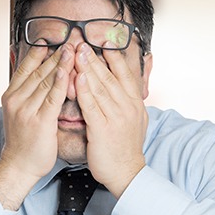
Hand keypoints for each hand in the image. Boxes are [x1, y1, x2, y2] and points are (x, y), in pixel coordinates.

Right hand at [0, 43, 74, 209]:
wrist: (18, 166)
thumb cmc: (24, 142)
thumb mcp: (20, 113)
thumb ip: (28, 95)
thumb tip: (40, 79)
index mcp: (11, 95)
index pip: (26, 67)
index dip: (40, 52)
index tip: (53, 38)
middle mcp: (16, 99)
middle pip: (39, 70)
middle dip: (56, 53)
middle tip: (71, 38)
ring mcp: (26, 109)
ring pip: (46, 80)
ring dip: (61, 63)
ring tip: (74, 48)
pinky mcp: (39, 121)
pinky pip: (53, 97)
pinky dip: (61, 82)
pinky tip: (69, 70)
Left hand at [74, 42, 147, 197]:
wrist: (127, 173)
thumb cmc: (126, 148)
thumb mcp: (137, 121)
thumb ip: (131, 102)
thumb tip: (128, 87)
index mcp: (136, 103)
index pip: (124, 74)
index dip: (114, 56)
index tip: (103, 41)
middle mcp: (128, 107)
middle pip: (110, 77)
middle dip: (95, 57)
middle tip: (82, 42)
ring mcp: (116, 117)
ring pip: (100, 87)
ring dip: (88, 68)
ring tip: (77, 52)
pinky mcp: (102, 129)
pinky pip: (91, 105)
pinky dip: (84, 89)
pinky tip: (77, 77)